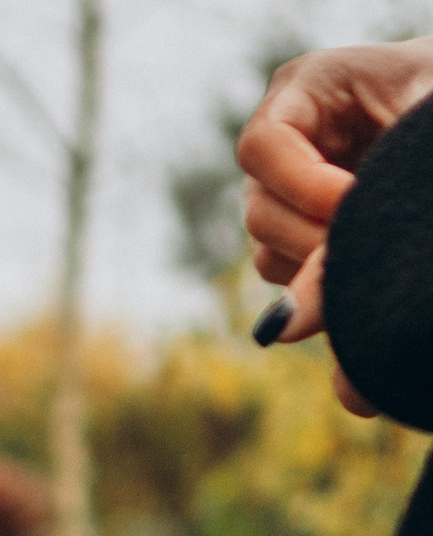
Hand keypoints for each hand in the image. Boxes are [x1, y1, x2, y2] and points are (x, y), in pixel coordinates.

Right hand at [240, 38, 432, 415]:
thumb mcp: (425, 131)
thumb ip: (377, 196)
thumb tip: (300, 308)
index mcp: (308, 87)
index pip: (264, 146)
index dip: (302, 186)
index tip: (356, 205)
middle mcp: (283, 140)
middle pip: (260, 210)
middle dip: (318, 240)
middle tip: (377, 249)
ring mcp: (283, 188)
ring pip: (269, 251)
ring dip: (321, 267)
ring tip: (383, 258)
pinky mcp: (296, 230)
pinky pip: (287, 275)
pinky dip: (323, 284)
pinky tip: (371, 271)